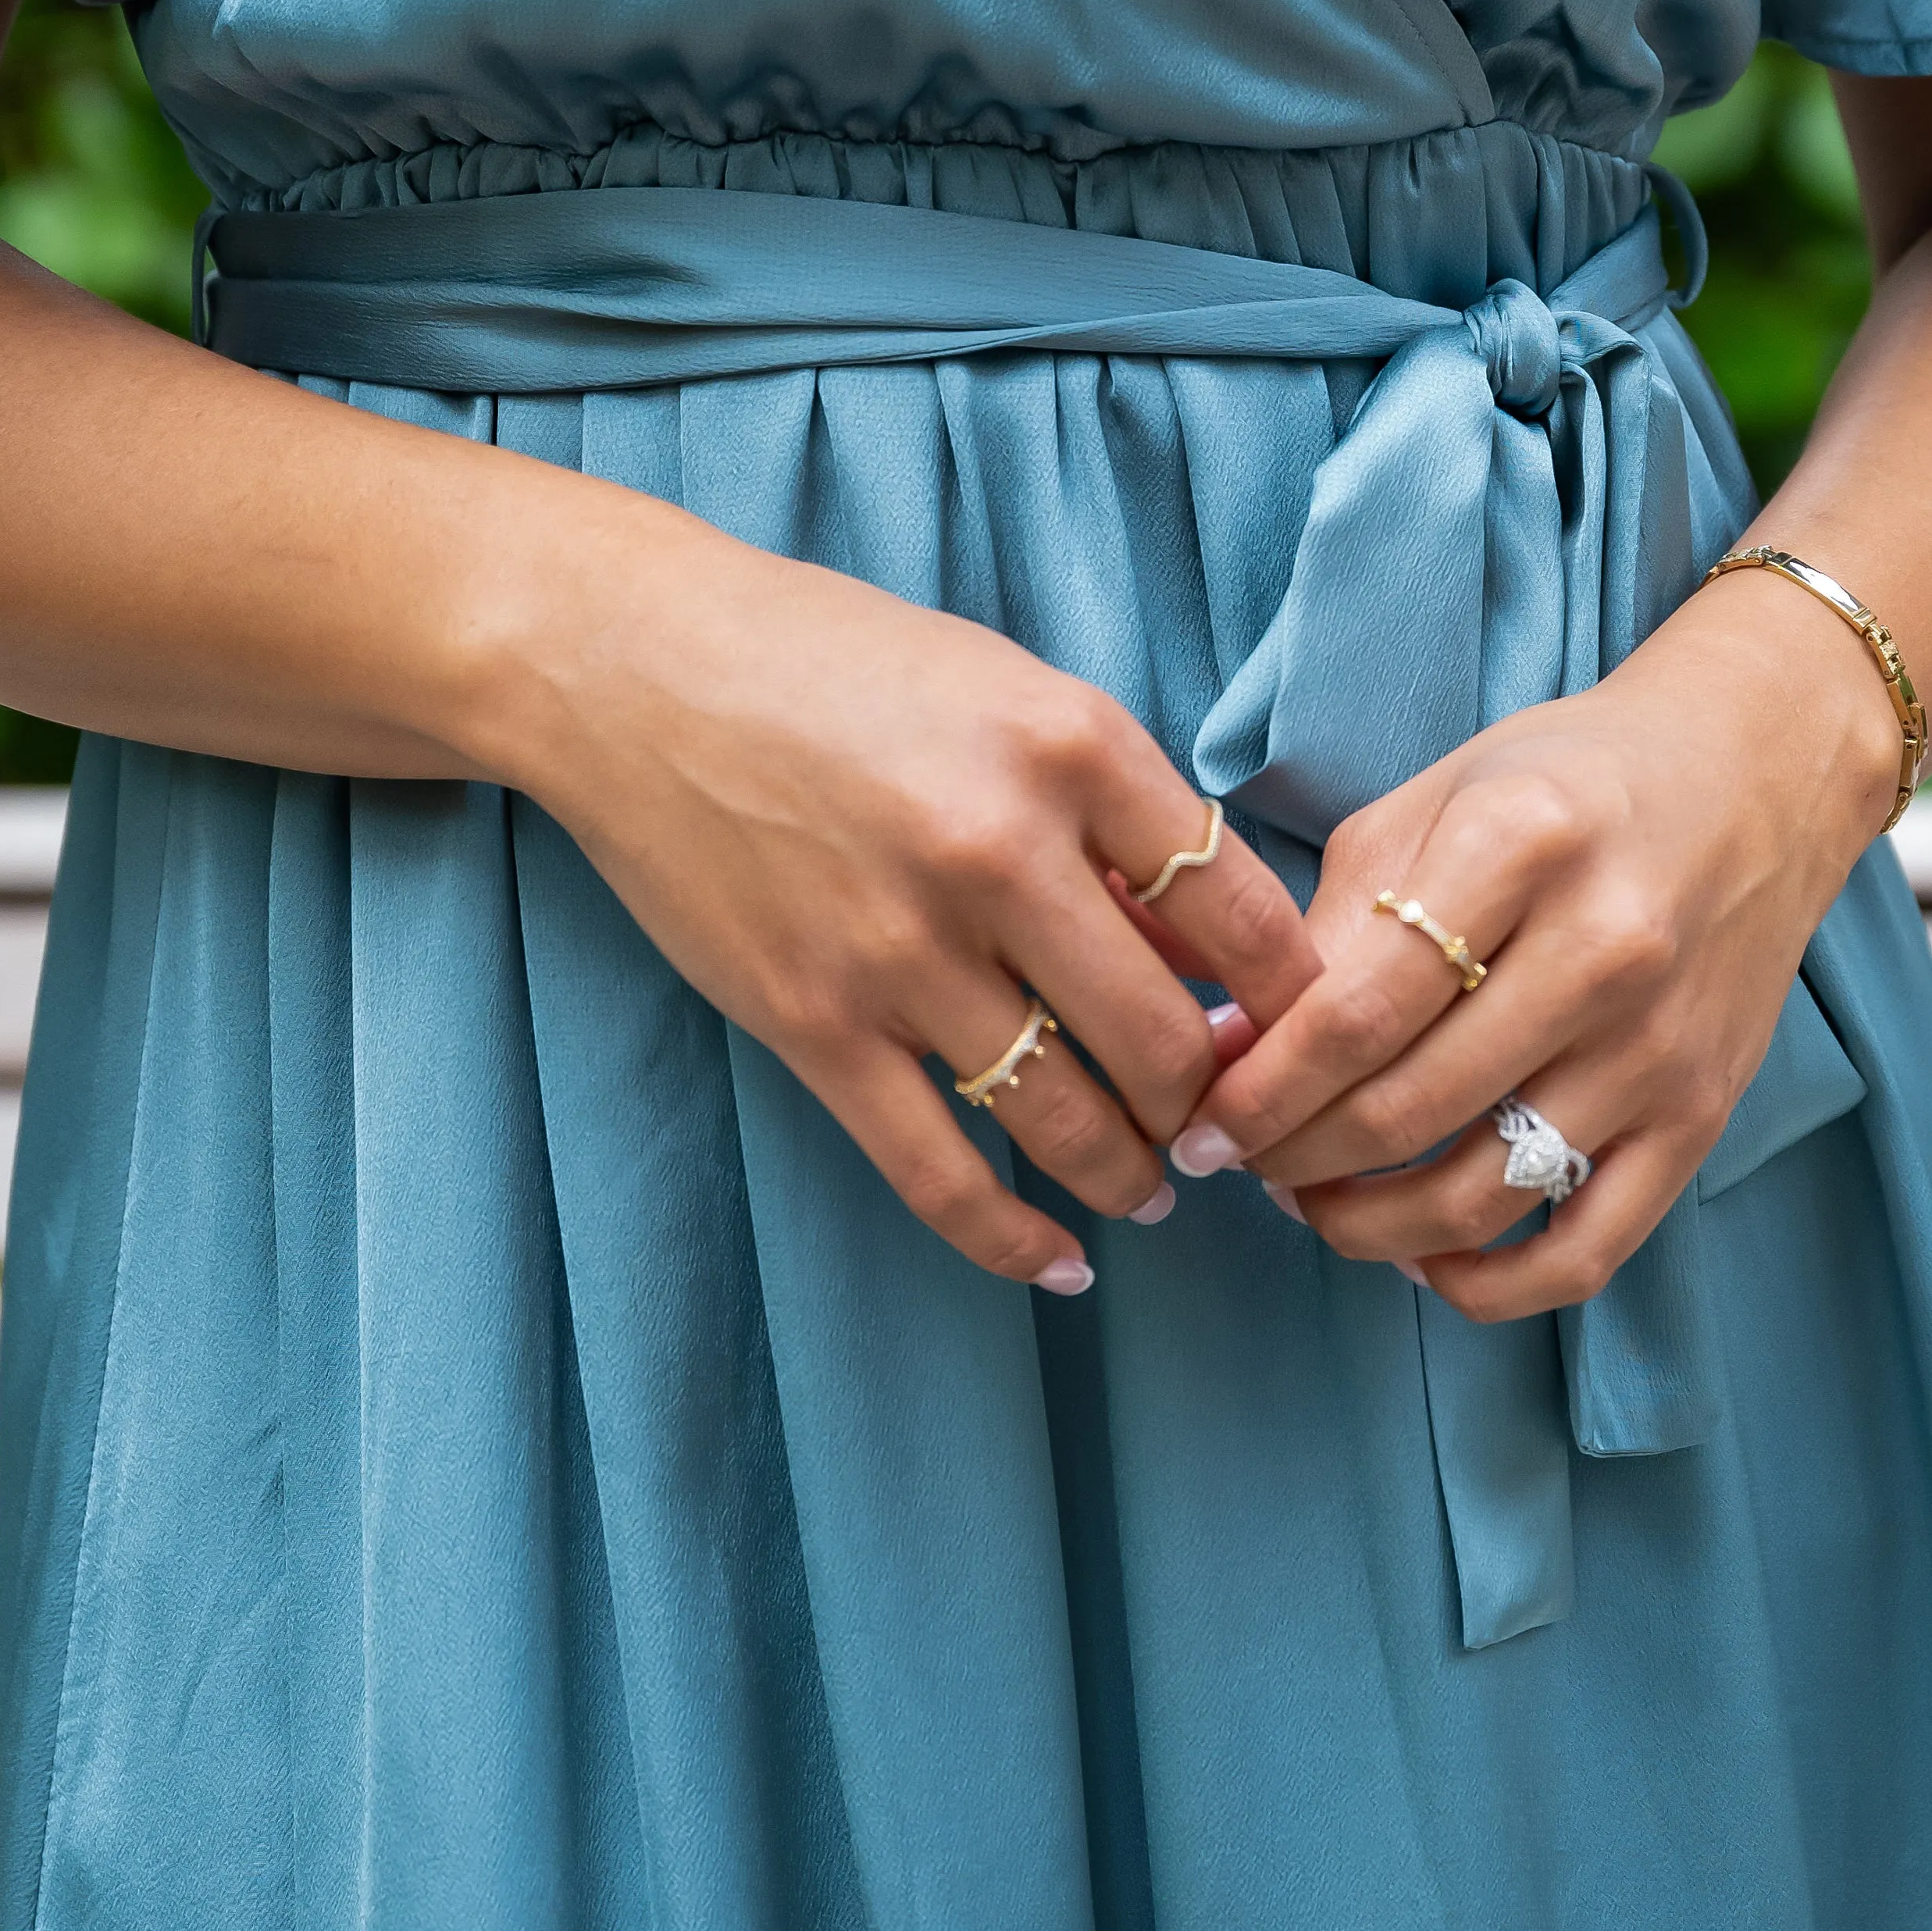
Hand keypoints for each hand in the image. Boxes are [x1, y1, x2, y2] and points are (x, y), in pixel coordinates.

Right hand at [498, 497, 1316, 1289]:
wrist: (634, 667)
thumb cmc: (835, 663)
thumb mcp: (1008, 695)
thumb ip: (1110, 817)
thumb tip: (1202, 960)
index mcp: (1071, 746)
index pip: (1242, 913)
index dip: (1291, 1002)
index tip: (1297, 1039)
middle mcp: (998, 850)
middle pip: (1167, 1039)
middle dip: (1213, 1108)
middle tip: (1222, 1132)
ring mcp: (901, 950)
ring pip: (1070, 1119)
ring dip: (1130, 1177)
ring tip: (1150, 1190)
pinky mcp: (814, 1024)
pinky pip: (940, 1174)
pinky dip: (1013, 1242)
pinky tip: (1061, 1267)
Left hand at [1172, 571, 1901, 1315]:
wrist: (1756, 773)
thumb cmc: (1568, 781)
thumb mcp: (1433, 803)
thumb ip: (1329, 926)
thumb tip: (1228, 1053)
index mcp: (1520, 847)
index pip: (1353, 1014)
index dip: (1259, 1090)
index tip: (1202, 1123)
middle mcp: (1603, 951)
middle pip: (1405, 1112)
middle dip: (1293, 1160)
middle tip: (1246, 1162)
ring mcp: (1659, 1048)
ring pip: (1480, 1195)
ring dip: (1368, 1228)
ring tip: (1317, 1204)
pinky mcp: (1703, 1117)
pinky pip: (1587, 1250)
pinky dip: (1491, 1283)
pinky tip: (1426, 1257)